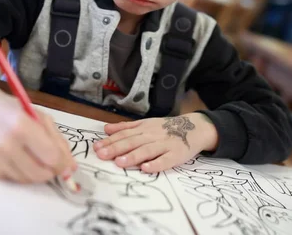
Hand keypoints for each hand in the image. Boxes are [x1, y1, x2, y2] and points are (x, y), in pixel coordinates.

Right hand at [0, 80, 76, 182]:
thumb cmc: (12, 110)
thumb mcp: (39, 116)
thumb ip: (58, 141)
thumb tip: (72, 168)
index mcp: (21, 126)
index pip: (51, 157)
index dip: (62, 163)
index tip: (66, 163)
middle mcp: (5, 144)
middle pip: (41, 174)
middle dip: (51, 171)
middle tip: (51, 161)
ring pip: (28, 180)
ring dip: (36, 172)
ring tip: (32, 155)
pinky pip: (14, 179)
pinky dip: (22, 172)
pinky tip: (17, 157)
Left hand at [92, 113, 217, 172]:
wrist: (195, 128)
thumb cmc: (166, 128)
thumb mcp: (146, 124)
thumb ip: (126, 127)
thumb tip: (106, 129)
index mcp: (144, 128)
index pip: (124, 134)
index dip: (110, 141)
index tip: (96, 147)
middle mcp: (152, 136)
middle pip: (132, 142)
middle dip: (116, 148)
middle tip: (102, 155)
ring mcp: (164, 145)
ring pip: (147, 150)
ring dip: (133, 156)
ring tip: (119, 162)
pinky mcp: (176, 155)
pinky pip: (165, 160)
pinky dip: (156, 164)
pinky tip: (146, 168)